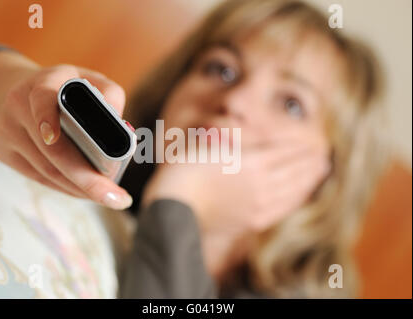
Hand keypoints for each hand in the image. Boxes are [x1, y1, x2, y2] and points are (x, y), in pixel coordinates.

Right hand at [0, 51, 131, 209]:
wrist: (13, 92)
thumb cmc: (64, 89)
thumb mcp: (87, 80)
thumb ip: (109, 95)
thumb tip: (123, 129)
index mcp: (43, 82)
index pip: (42, 98)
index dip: (47, 118)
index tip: (54, 138)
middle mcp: (19, 105)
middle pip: (52, 149)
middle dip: (86, 178)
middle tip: (115, 197)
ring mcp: (8, 130)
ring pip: (46, 169)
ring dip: (80, 188)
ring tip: (110, 198)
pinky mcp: (4, 152)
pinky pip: (39, 177)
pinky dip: (66, 188)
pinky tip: (87, 194)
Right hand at [142, 135, 330, 236]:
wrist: (172, 206)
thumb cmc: (185, 170)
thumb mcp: (213, 147)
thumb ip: (241, 146)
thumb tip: (263, 146)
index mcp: (252, 163)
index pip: (285, 153)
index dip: (300, 147)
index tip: (313, 143)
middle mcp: (261, 185)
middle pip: (294, 171)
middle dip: (311, 163)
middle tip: (325, 156)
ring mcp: (257, 206)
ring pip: (292, 190)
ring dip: (309, 180)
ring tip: (321, 171)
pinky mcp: (250, 222)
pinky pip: (281, 209)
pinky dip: (296, 200)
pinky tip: (300, 196)